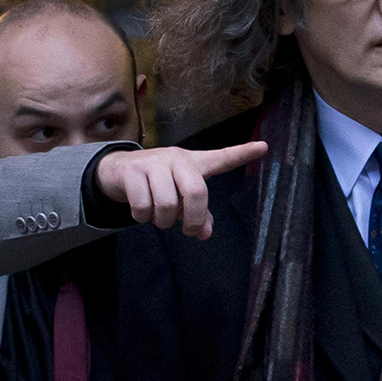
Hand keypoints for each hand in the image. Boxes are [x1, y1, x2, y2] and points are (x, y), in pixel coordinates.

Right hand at [95, 141, 267, 237]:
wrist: (117, 170)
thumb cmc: (158, 183)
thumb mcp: (181, 196)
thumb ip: (198, 214)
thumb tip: (204, 233)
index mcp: (196, 163)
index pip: (223, 157)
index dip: (243, 153)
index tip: (264, 147)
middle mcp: (178, 158)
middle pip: (196, 192)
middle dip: (192, 219)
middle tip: (188, 230)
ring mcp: (155, 162)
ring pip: (166, 204)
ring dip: (162, 221)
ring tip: (158, 217)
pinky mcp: (133, 170)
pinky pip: (142, 205)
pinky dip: (142, 217)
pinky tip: (141, 210)